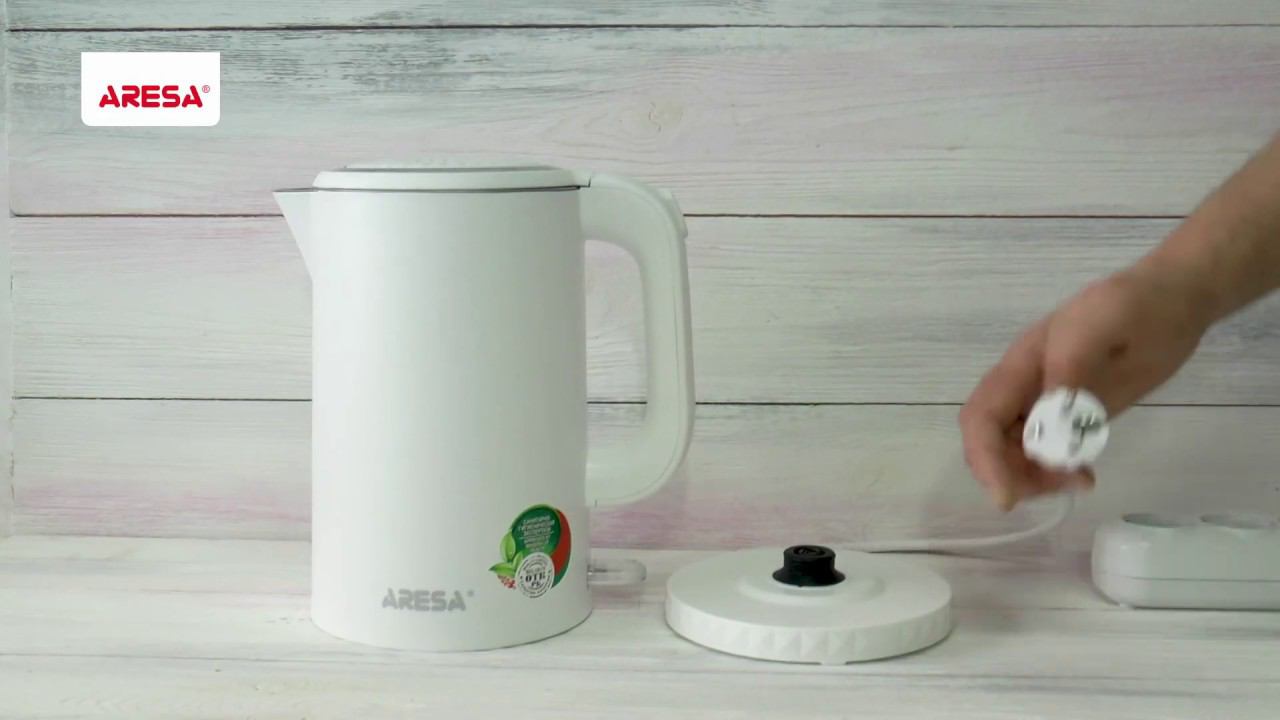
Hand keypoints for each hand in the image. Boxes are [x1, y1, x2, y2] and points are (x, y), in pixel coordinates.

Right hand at [959, 260, 1214, 510]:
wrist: (1172, 300)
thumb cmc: (1131, 306)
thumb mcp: (1096, 327)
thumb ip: (1069, 371)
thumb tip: (1048, 425)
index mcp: (1020, 365)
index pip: (981, 418)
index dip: (985, 458)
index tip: (1008, 497)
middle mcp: (1025, 387)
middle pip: (991, 442)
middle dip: (1009, 474)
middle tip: (1057, 488)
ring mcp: (1050, 402)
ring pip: (1017, 451)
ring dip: (1035, 477)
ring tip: (1079, 482)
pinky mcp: (1076, 414)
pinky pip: (1050, 450)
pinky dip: (1057, 471)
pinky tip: (1085, 477)